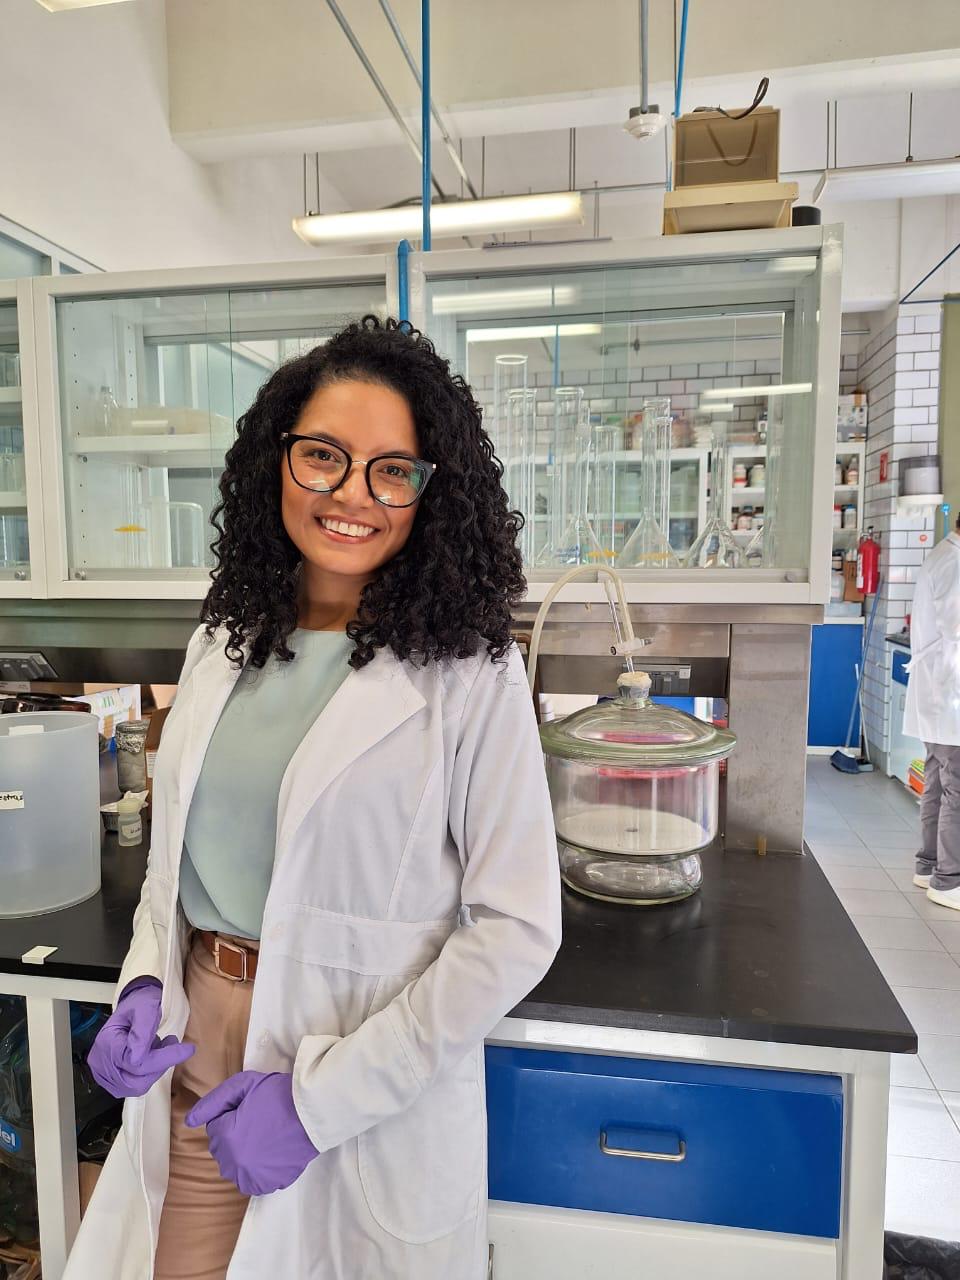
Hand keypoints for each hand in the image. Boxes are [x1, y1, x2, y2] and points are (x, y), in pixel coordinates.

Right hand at [87, 978, 195, 1099]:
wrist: (132, 1005)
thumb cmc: (139, 1003)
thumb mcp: (145, 1007)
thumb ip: (143, 1029)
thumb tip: (138, 1057)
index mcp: (107, 1043)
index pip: (136, 1062)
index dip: (164, 1058)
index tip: (188, 1049)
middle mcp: (100, 1063)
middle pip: (135, 1081)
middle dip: (160, 1066)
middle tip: (171, 1045)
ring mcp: (104, 1073)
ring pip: (136, 1086)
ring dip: (155, 1069)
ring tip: (160, 1047)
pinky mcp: (111, 1078)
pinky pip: (133, 1085)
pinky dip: (147, 1073)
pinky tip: (152, 1055)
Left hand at [185, 1071, 318, 1195]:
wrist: (314, 1110)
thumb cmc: (278, 1093)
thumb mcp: (243, 1085)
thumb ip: (212, 1102)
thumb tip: (188, 1121)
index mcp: (226, 1138)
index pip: (213, 1128)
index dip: (230, 1114)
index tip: (248, 1106)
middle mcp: (234, 1163)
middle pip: (220, 1149)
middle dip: (232, 1134)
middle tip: (256, 1119)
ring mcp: (252, 1177)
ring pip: (233, 1166)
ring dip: (241, 1153)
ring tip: (262, 1136)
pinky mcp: (269, 1184)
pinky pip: (251, 1180)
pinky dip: (255, 1170)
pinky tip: (269, 1152)